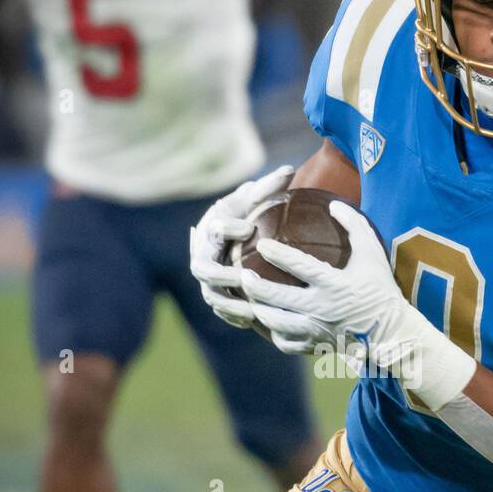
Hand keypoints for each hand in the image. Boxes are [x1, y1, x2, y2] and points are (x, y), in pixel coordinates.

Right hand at [189, 166, 293, 328]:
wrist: (237, 235)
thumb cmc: (248, 214)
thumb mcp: (255, 199)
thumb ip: (269, 187)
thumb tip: (289, 170)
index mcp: (212, 228)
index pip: (214, 229)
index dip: (228, 229)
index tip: (248, 229)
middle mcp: (203, 254)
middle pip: (203, 269)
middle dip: (221, 275)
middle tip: (243, 278)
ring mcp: (207, 279)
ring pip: (211, 296)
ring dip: (229, 304)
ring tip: (251, 310)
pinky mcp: (217, 296)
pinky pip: (221, 311)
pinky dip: (234, 317)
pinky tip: (254, 321)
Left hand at [241, 201, 476, 409]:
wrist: (391, 332)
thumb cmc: (381, 289)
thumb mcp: (372, 253)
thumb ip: (354, 225)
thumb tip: (333, 204)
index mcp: (335, 284)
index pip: (301, 267)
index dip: (279, 254)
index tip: (262, 244)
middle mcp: (323, 309)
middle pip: (280, 298)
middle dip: (256, 286)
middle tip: (242, 275)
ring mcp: (317, 330)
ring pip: (277, 322)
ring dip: (259, 309)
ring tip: (248, 298)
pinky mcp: (315, 345)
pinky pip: (286, 342)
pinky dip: (273, 332)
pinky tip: (266, 321)